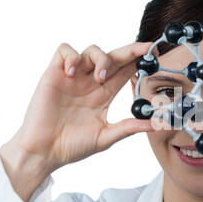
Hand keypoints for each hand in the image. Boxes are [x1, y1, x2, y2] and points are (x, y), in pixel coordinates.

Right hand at [9, 41, 155, 172]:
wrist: (45, 152)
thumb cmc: (73, 146)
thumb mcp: (106, 136)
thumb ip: (130, 127)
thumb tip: (157, 125)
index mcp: (105, 94)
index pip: (126, 71)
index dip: (140, 61)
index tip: (156, 55)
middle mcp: (91, 82)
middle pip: (114, 57)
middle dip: (131, 50)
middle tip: (146, 49)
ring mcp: (73, 77)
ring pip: (91, 50)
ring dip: (101, 58)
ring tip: (100, 78)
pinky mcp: (54, 74)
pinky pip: (64, 51)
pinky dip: (71, 56)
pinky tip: (71, 73)